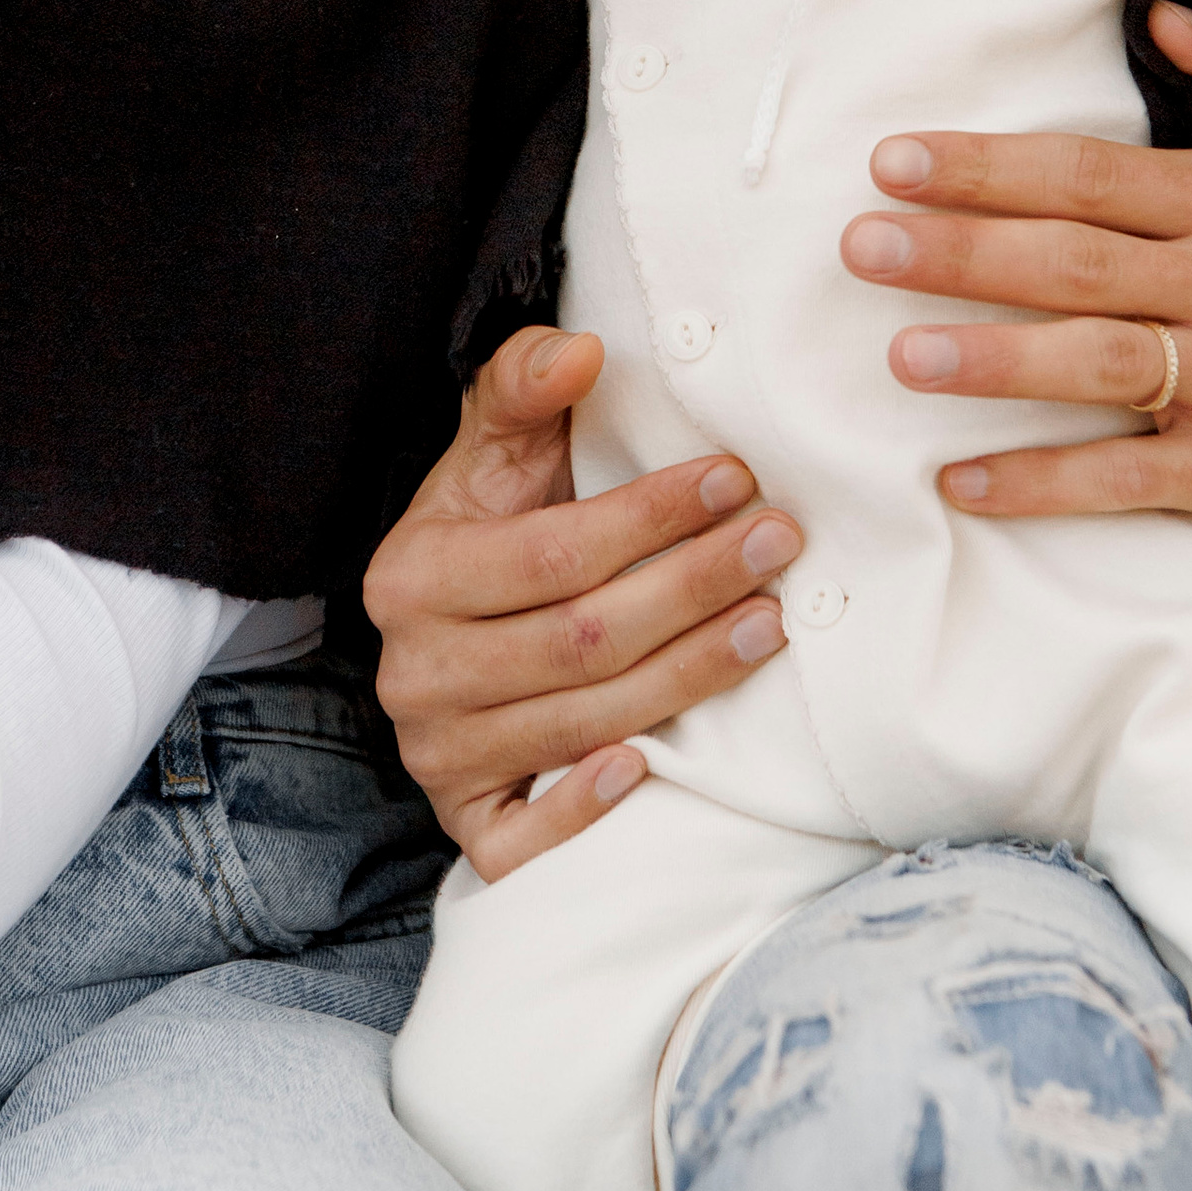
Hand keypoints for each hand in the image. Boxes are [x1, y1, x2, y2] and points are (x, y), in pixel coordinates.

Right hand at [362, 326, 799, 880]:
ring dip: (687, 675)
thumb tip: (586, 351)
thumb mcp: (494, 449)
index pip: (551, 551)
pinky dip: (586, 807)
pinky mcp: (468, 823)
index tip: (736, 478)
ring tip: (771, 622)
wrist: (451, 631)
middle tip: (779, 545)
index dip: (650, 515)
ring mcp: (438, 755)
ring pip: (580, 722)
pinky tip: (654, 763)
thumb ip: (525, 385)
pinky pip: (523, 839)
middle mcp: (415, 674)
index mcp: (411, 576)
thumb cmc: (495, 526)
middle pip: (579, 640)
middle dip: (692, 587)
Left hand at [841, 8, 1191, 536]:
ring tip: (901, 354)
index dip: (986, 169)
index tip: (896, 162)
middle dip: (960, 252)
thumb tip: (1164, 11)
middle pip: (1070, 263)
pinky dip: (1041, 481)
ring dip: (991, 361)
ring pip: (1094, 363)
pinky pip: (1124, 478)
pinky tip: (961, 478)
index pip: (1085, 177)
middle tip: (863, 246)